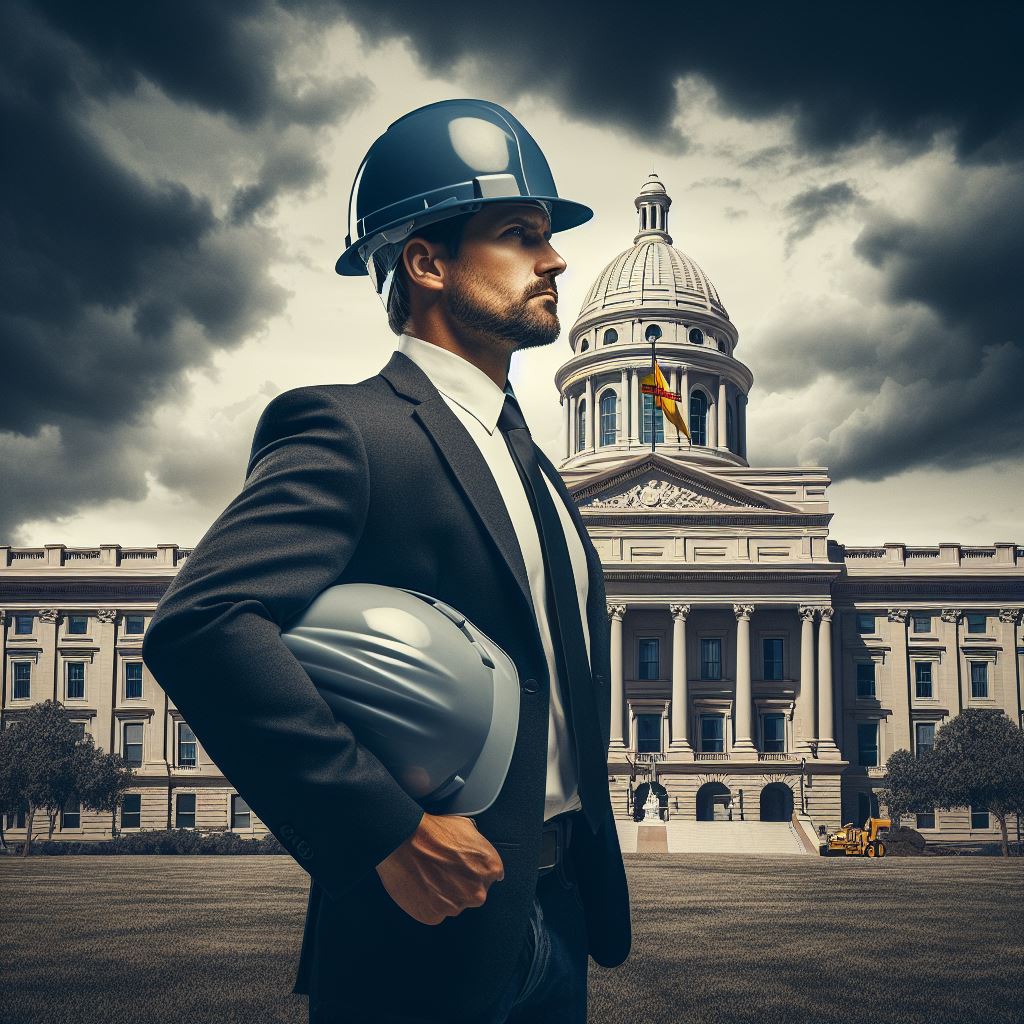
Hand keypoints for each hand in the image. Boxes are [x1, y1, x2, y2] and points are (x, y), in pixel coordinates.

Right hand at [375, 811, 505, 925]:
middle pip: (473, 893)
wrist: (403, 840)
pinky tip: (420, 885)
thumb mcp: (466, 827)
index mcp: (490, 868)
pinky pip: (434, 913)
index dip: (474, 869)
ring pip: (453, 904)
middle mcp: (477, 892)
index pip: (490, 876)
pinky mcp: (434, 916)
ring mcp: (455, 906)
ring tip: (428, 874)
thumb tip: (478, 851)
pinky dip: (428, 903)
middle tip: (442, 869)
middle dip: (461, 884)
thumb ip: (479, 846)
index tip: (463, 866)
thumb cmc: (432, 831)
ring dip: (444, 894)